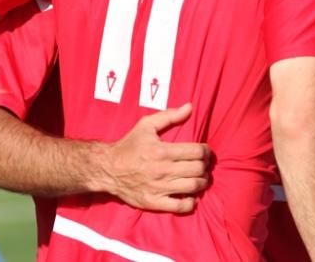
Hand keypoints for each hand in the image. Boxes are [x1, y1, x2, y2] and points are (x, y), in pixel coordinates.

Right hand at [96, 103, 212, 212]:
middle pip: (198, 169)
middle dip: (206, 166)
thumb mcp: (146, 125)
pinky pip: (179, 206)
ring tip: (201, 178)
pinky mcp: (153, 202)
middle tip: (205, 165)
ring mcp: (159, 188)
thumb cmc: (128, 145)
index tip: (206, 151)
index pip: (197, 152)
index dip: (206, 151)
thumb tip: (189, 107)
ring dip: (202, 182)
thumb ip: (169, 116)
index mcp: (163, 151)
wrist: (108, 169)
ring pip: (193, 187)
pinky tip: (191, 196)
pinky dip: (191, 203)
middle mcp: (163, 170)